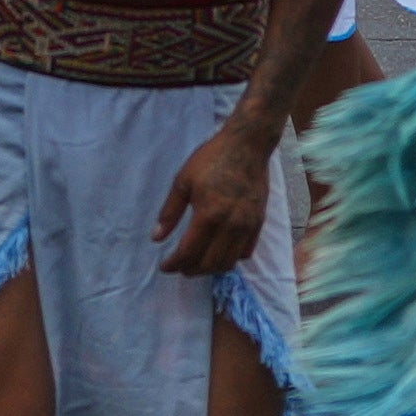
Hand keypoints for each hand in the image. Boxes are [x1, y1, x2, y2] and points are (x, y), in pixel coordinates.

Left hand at [160, 121, 279, 281]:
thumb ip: (170, 212)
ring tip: (198, 264)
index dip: (174, 264)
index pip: (189, 252)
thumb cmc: (211, 159)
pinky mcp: (259, 223)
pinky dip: (231, 259)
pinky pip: (246, 252)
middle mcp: (230, 226)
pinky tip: (219, 253)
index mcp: (209, 215)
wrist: (247, 145)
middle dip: (191, 270)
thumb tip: (156, 238)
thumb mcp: (183, 181)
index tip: (164, 266)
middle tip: (179, 268)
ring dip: (210, 269)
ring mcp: (247, 226)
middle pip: (209, 263)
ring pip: (229, 262)